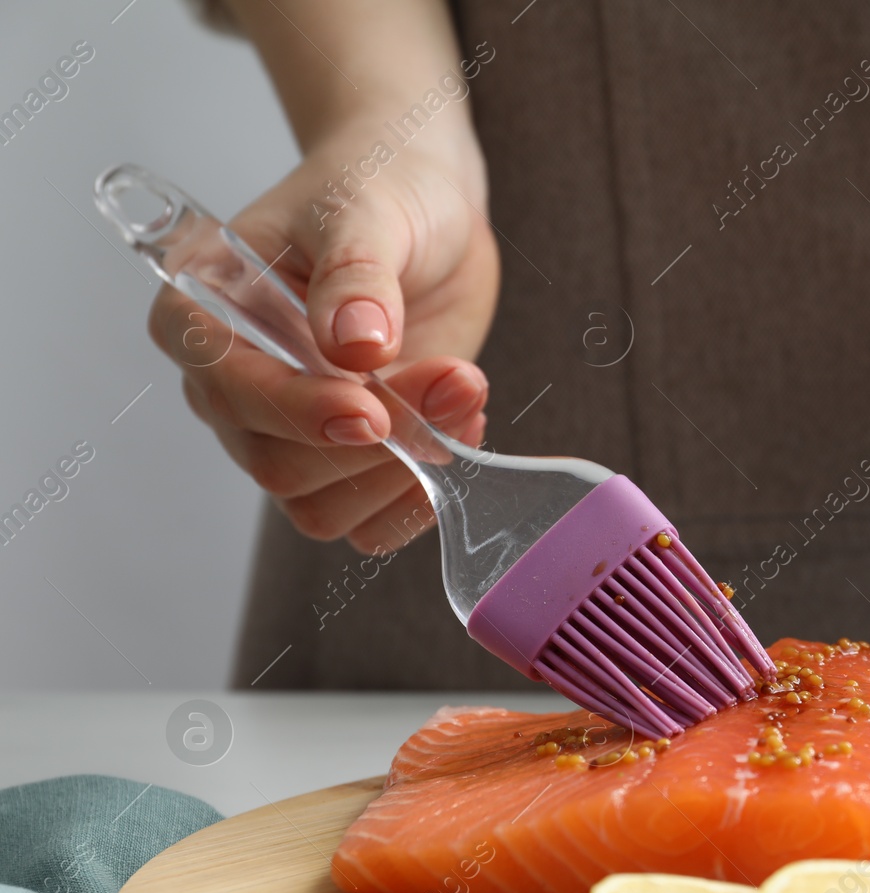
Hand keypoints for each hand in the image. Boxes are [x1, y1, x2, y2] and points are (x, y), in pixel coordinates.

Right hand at [148, 130, 499, 552]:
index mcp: (200, 315)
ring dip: (409, 469)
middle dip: (379, 440)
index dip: (300, 412)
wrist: (427, 204)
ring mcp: (290, 430)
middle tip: (455, 382)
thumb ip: (357, 274)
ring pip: (323, 508)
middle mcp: (234, 386)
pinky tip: (459, 428)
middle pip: (279, 467)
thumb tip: (355, 344)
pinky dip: (420, 494)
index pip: (228, 393)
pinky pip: (367, 522)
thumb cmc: (377, 187)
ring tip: (464, 392)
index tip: (372, 409)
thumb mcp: (367, 210)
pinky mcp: (348, 457)